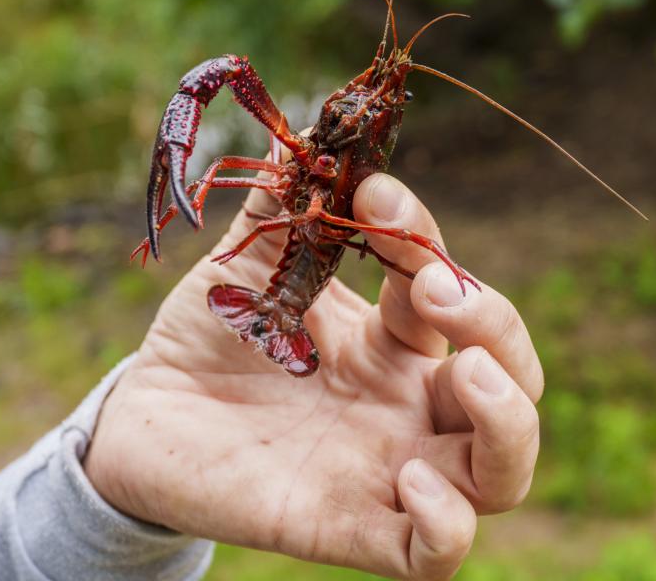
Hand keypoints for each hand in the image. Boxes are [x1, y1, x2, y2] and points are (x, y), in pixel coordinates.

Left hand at [85, 173, 543, 579]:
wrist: (142, 415)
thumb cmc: (207, 336)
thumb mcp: (247, 264)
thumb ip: (283, 202)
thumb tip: (304, 119)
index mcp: (393, 337)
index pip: (453, 287)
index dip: (427, 238)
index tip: (370, 194)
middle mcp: (407, 402)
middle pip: (513, 379)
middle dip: (495, 324)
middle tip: (433, 287)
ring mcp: (390, 469)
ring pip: (503, 471)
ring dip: (508, 419)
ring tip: (462, 373)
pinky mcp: (352, 527)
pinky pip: (436, 554)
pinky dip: (445, 522)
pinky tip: (402, 477)